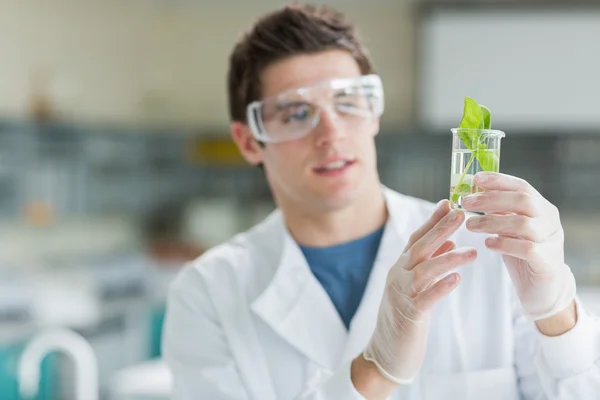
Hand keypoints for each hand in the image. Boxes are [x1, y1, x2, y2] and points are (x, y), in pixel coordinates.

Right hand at [362, 200, 475, 384]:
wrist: (386, 353)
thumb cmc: (404, 318)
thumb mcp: (416, 287)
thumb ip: (429, 265)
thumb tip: (449, 243)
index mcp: (400, 268)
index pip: (416, 238)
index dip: (432, 221)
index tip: (449, 203)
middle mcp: (398, 277)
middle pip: (419, 248)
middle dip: (440, 230)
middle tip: (461, 214)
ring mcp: (401, 295)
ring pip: (424, 271)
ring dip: (448, 259)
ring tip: (472, 252)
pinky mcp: (409, 316)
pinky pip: (425, 299)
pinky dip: (440, 288)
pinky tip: (456, 280)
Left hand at [462, 171, 575, 321]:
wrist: (542, 290)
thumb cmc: (522, 254)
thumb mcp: (510, 229)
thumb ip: (499, 212)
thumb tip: (472, 193)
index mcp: (542, 208)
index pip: (522, 187)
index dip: (499, 180)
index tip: (476, 179)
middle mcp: (550, 221)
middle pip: (523, 201)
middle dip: (491, 199)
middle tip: (465, 203)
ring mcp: (552, 241)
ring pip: (523, 224)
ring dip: (491, 222)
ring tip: (470, 225)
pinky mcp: (547, 262)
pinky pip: (527, 248)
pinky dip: (505, 244)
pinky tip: (488, 244)